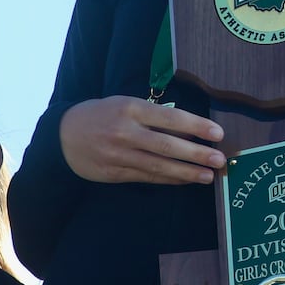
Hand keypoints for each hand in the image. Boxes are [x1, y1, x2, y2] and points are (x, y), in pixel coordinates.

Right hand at [59, 96, 225, 184]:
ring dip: (187, 172)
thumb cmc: (104, 114)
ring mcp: (118, 155)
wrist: (64, 135)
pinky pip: (147, 177)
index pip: (170, 118)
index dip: (196, 126)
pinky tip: (185, 180)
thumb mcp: (126, 104)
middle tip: (219, 160)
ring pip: (158, 166)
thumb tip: (189, 129)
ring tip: (208, 176)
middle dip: (196, 154)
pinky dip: (169, 179)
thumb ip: (153, 115)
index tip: (218, 133)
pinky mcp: (114, 173)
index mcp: (131, 108)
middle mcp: (125, 132)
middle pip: (166, 145)